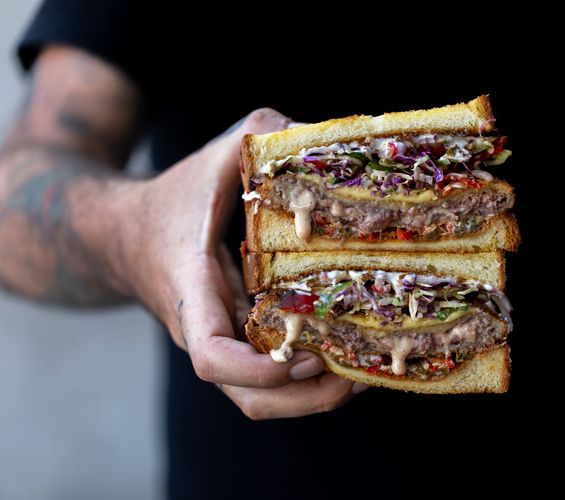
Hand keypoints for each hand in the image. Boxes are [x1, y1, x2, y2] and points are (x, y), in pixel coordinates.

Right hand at [129, 108, 366, 418]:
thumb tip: (317, 137)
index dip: (258, 370)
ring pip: (263, 400)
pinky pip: (272, 378)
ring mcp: (223, 341)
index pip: (212, 356)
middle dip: (307, 400)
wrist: (126, 236)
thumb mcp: (209, 160)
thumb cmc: (170, 200)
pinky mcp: (238, 341)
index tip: (304, 357)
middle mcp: (206, 330)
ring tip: (366, 374)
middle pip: (249, 399)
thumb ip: (256, 137)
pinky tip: (352, 355)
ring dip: (315, 399)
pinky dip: (309, 381)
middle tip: (357, 376)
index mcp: (193, 291)